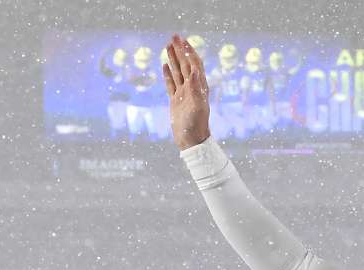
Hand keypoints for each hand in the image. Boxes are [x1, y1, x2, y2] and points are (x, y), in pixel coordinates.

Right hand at [163, 34, 211, 149]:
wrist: (191, 140)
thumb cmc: (196, 125)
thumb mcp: (197, 106)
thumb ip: (197, 88)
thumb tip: (196, 71)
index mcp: (199, 87)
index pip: (194, 64)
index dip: (188, 51)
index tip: (182, 40)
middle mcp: (192, 88)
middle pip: (186, 64)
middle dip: (180, 50)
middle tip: (173, 36)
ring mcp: (184, 93)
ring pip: (178, 71)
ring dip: (173, 58)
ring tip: (167, 46)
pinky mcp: (176, 101)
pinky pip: (171, 83)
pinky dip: (167, 73)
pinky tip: (164, 65)